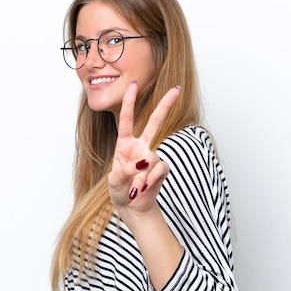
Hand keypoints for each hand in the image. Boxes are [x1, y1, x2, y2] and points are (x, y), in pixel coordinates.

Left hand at [108, 81, 180, 216]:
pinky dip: (151, 179)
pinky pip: (160, 170)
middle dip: (166, 105)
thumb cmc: (120, 190)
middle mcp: (140, 146)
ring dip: (142, 175)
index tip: (134, 84)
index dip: (130, 101)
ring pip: (152, 158)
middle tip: (177, 89)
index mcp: (125, 144)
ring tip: (135, 188)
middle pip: (155, 122)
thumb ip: (125, 170)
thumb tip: (142, 163)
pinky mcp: (161, 169)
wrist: (132, 207)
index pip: (127, 119)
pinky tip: (145, 187)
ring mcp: (152, 157)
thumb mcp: (114, 181)